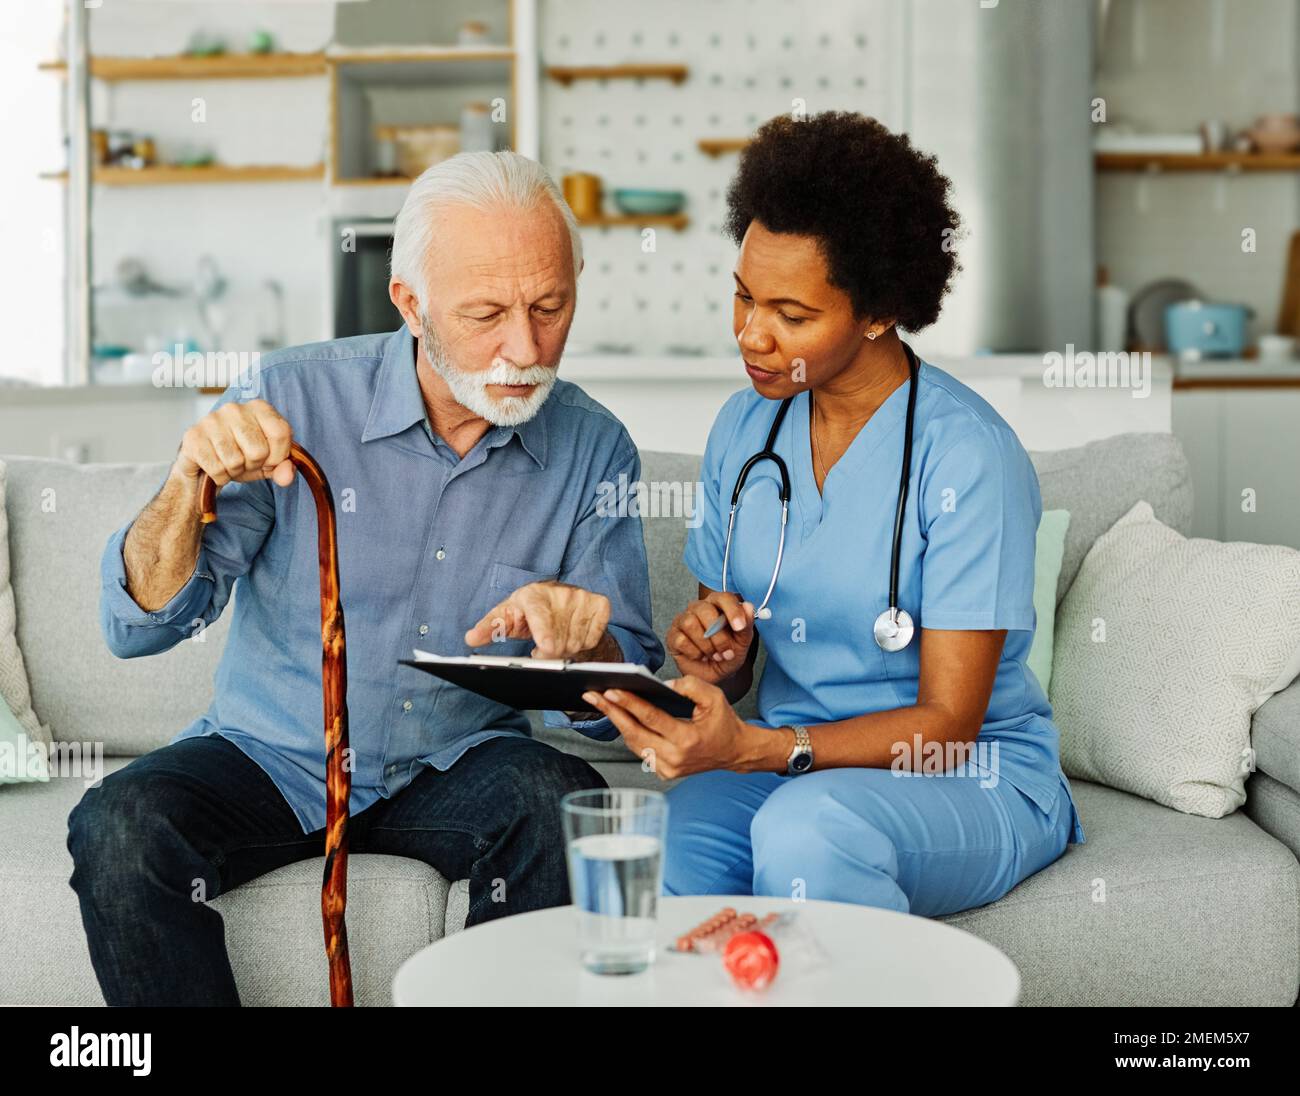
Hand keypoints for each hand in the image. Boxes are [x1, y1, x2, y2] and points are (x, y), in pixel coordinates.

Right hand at [173, 398, 294, 487]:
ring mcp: (211, 420)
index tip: (268, 459)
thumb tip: (287, 475)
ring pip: (235, 461)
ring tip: (229, 463)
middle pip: (258, 451)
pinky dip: (219, 476)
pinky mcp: (193, 436)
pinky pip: (217, 468)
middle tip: (244, 461)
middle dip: (254, 465)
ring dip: (235, 471)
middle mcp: (234, 408)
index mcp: (259, 408)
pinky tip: (215, 467)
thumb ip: (284, 468)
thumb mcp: (269, 464)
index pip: (281, 433)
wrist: (205, 467)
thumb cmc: (241, 458)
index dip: (278, 456)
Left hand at [464, 580, 611, 659]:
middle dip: (550, 653)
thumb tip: (470, 638)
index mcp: (531, 594)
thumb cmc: (525, 611)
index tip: (546, 647)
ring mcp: (582, 596)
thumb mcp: (505, 618)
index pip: (538, 615)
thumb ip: (488, 629)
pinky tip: (573, 634)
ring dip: (566, 649)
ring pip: (576, 642)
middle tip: (541, 649)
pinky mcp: (600, 603)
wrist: (553, 598)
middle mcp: (560, 592)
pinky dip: (584, 643)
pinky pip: (593, 638)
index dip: (543, 632)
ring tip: (556, 639)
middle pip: (558, 639)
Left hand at [581, 675, 755, 779]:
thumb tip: (662, 684)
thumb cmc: (723, 723)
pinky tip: (620, 717)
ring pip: (633, 743)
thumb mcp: (714, 697)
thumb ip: (689, 686)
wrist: (734, 752)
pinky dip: (629, 733)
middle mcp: (675, 758)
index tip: (610, 691)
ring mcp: (668, 769)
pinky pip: (640, 750)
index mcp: (688, 740)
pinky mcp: (664, 772)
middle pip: (634, 733)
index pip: (652, 719)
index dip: (629, 704)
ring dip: (617, 722)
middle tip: (593, 695)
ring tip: (601, 702)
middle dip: (612, 712)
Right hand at [666, 592, 755, 684]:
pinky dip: (694, 652)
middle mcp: (698, 608)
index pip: (723, 597)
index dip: (732, 611)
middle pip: (705, 610)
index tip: (739, 627)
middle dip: (719, 636)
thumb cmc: (727, 654)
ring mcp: (683, 621)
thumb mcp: (742, 642)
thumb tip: (748, 606)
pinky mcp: (673, 636)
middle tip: (726, 652)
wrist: (715, 675)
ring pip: (690, 623)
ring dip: (706, 645)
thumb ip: (746, 625)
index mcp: (717, 605)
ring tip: (714, 655)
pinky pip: (681, 640)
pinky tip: (700, 656)